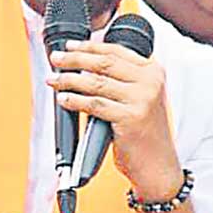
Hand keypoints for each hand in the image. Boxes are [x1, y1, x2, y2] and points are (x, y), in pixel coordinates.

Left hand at [46, 41, 182, 199]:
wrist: (158, 165)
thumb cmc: (145, 133)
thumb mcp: (141, 98)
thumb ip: (122, 80)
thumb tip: (83, 66)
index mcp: (153, 71)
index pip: (115, 51)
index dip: (89, 46)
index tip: (70, 46)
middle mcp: (150, 81)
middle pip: (104, 62)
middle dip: (74, 58)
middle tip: (56, 58)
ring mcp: (142, 99)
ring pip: (96, 82)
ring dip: (69, 79)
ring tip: (54, 79)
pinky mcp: (131, 117)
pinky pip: (94, 104)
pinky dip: (75, 100)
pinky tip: (63, 99)